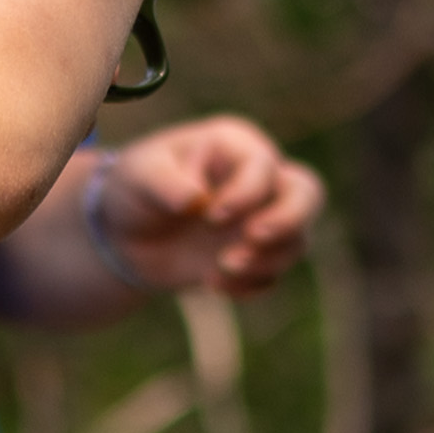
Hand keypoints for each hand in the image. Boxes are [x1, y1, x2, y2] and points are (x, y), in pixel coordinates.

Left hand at [93, 117, 321, 298]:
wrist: (126, 234)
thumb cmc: (135, 188)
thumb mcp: (138, 175)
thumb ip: (163, 182)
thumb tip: (195, 199)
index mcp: (235, 147)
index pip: (263, 166)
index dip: (245, 193)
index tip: (211, 216)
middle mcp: (260, 180)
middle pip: (307, 193)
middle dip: (288, 220)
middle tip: (252, 239)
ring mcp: (264, 219)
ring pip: (298, 239)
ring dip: (266, 261)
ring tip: (217, 271)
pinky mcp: (257, 255)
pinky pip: (274, 274)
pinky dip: (251, 285)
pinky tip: (212, 285)